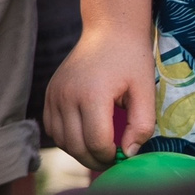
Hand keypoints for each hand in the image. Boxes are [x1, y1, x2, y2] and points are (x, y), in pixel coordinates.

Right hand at [43, 27, 159, 167]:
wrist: (109, 32)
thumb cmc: (132, 60)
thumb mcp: (146, 91)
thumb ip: (142, 124)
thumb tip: (129, 153)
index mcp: (92, 95)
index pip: (96, 141)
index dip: (111, 156)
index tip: (124, 157)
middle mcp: (66, 96)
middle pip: (76, 145)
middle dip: (96, 160)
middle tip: (113, 162)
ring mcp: (54, 95)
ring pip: (61, 140)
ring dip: (80, 152)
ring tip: (101, 151)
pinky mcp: (49, 94)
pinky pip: (52, 128)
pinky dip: (67, 139)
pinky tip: (85, 138)